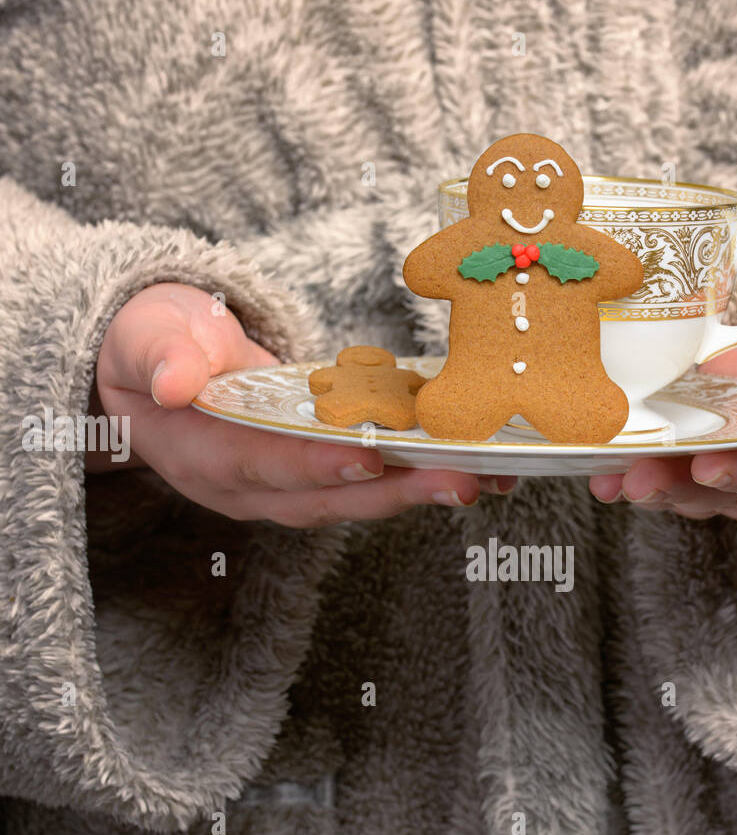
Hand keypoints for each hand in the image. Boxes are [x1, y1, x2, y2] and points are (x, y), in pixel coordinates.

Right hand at [94, 283, 512, 523]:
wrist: (163, 364)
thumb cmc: (155, 344)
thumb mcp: (147, 337)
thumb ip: (161, 356)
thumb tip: (175, 383)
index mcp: (204, 457)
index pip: (264, 468)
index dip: (315, 466)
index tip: (368, 459)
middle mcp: (253, 488)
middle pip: (330, 498)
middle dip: (398, 493)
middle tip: (464, 481)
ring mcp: (291, 485)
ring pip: (361, 497)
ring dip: (425, 489)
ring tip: (491, 477)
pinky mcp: (323, 473)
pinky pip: (376, 479)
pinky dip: (425, 473)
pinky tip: (481, 463)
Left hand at [588, 273, 736, 519]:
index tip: (709, 467)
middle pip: (734, 493)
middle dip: (683, 489)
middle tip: (638, 480)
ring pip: (700, 491)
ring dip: (656, 488)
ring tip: (613, 480)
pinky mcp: (718, 451)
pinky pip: (681, 473)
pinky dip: (645, 470)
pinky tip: (607, 468)